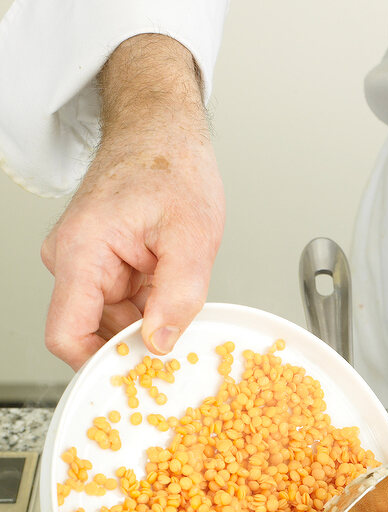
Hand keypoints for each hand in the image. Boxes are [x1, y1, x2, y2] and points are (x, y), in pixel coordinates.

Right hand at [40, 35, 224, 369]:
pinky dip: (152, 309)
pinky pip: (125, 307)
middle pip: (95, 334)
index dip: (100, 364)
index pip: (67, 335)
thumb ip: (178, 296)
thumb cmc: (172, 164)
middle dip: (136, 343)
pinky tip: (172, 290)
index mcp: (81, 252)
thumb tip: (159, 343)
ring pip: (114, 323)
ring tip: (179, 297)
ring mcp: (87, 264)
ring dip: (149, 324)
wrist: (164, 130)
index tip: (136, 376)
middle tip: (178, 342)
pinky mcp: (104, 266)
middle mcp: (74, 259)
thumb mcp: (192, 235)